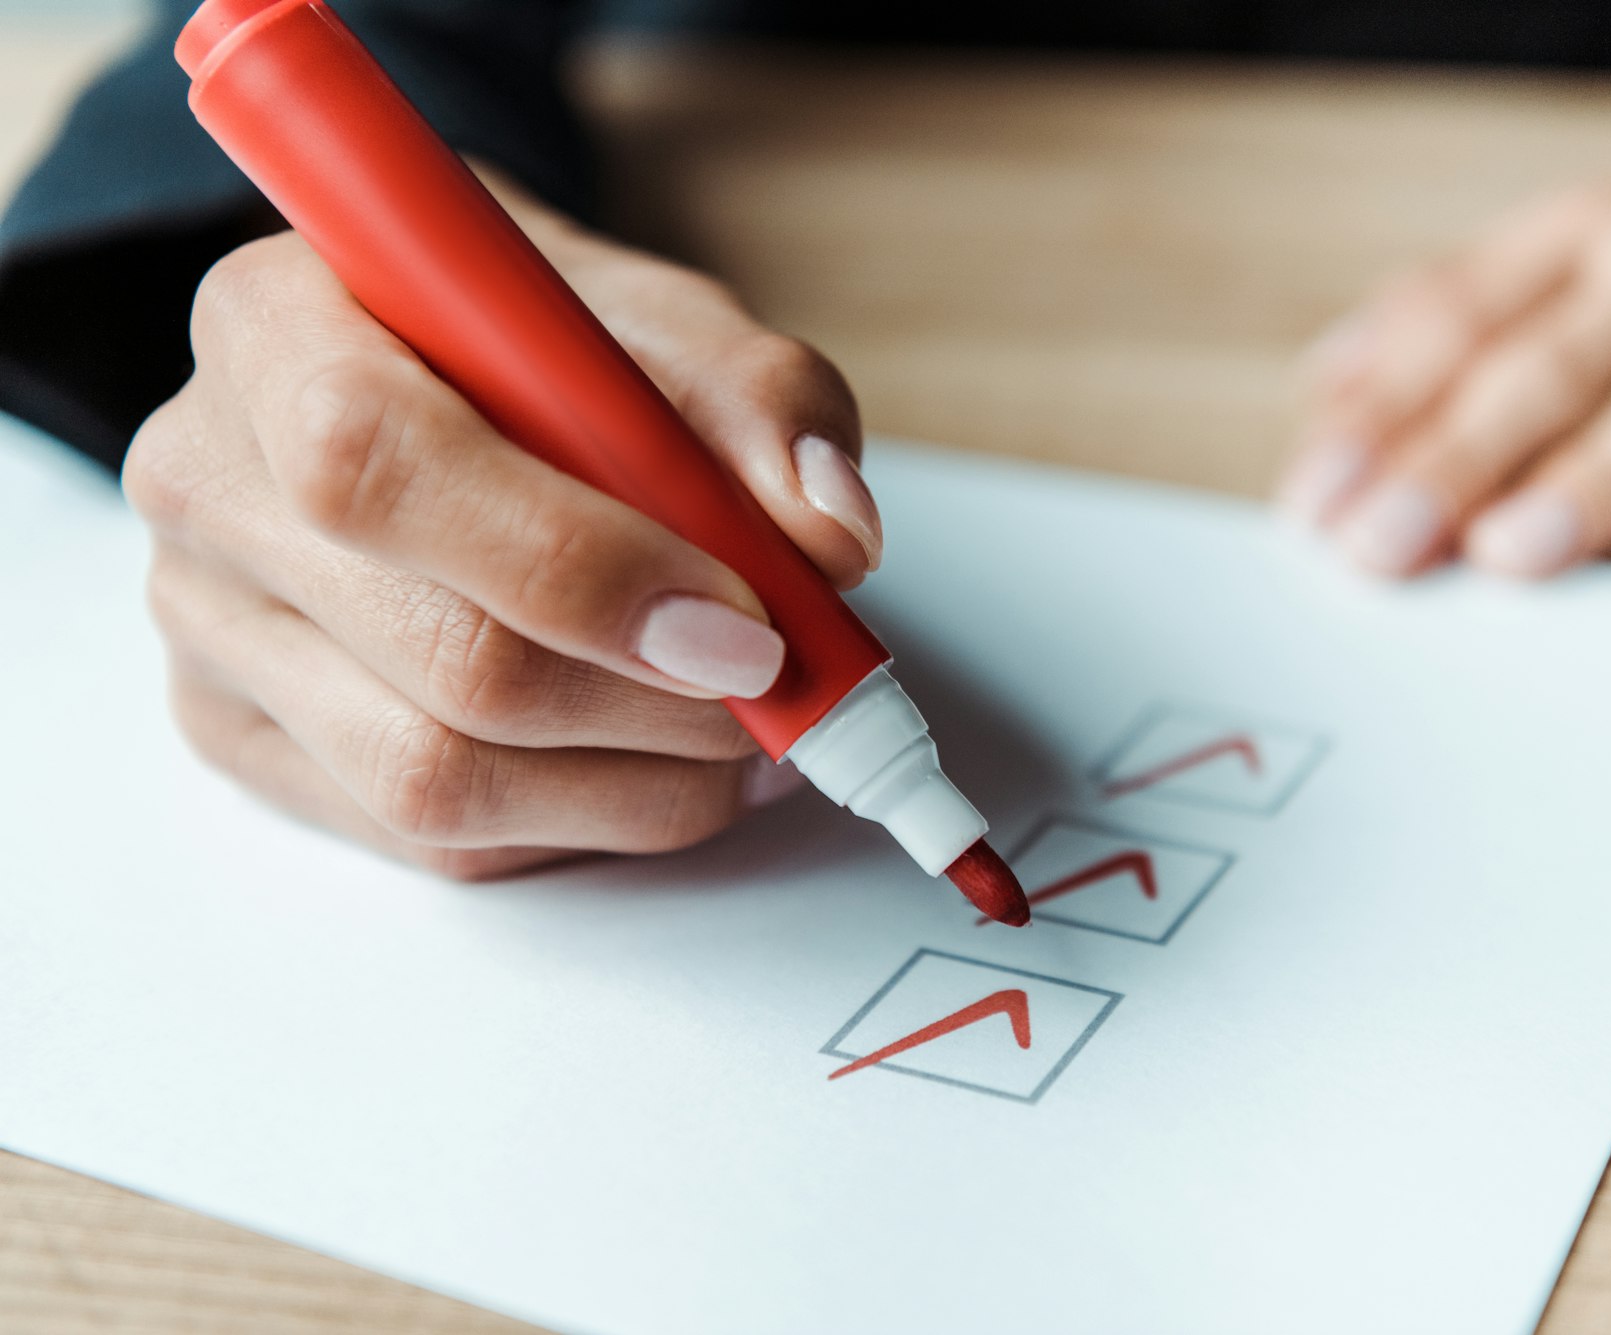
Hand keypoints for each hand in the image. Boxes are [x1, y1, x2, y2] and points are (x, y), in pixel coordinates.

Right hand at [125, 181, 879, 878]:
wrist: (440, 372)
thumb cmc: (543, 343)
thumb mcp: (664, 321)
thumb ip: (758, 402)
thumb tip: (829, 536)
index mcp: (277, 324)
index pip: (383, 462)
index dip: (582, 566)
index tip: (746, 623)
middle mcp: (208, 477)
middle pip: (438, 655)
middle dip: (656, 704)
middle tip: (782, 691)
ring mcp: (210, 624)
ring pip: (435, 780)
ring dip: (639, 785)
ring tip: (749, 739)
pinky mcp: (243, 736)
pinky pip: (433, 839)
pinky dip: (585, 821)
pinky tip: (662, 766)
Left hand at [1280, 36, 1610, 576]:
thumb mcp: (1568, 237)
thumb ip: (1446, 311)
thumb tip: (1326, 393)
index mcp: (1578, 234)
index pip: (1461, 323)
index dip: (1381, 413)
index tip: (1314, 496)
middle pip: (1549, 370)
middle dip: (1455, 463)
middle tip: (1377, 546)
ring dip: (1591, 484)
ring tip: (1510, 553)